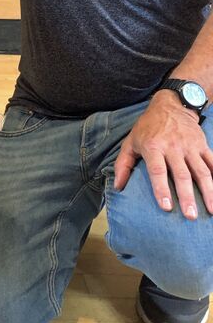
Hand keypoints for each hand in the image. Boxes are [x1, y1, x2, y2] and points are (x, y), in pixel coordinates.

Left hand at [114, 91, 212, 218]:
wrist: (170, 105)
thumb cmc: (147, 127)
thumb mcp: (130, 142)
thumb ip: (123, 165)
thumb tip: (118, 187)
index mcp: (153, 147)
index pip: (158, 170)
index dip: (161, 188)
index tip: (166, 207)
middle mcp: (173, 147)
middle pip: (182, 175)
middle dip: (187, 197)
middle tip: (191, 216)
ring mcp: (190, 146)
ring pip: (201, 171)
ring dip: (208, 192)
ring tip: (211, 210)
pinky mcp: (202, 145)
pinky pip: (212, 162)